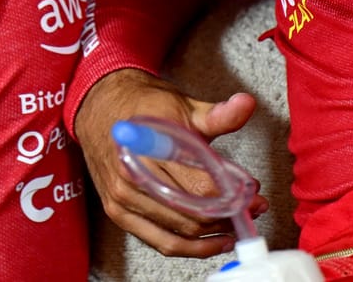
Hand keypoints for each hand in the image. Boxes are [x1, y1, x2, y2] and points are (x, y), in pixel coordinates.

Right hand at [72, 68, 265, 258]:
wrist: (100, 106)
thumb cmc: (142, 105)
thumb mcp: (183, 105)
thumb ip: (218, 114)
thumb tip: (246, 105)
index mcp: (147, 148)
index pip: (198, 186)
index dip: (231, 194)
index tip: (252, 191)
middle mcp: (131, 178)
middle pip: (190, 213)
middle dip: (227, 215)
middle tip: (251, 208)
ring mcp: (122, 199)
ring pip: (178, 232)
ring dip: (212, 234)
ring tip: (235, 225)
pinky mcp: (119, 213)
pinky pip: (159, 241)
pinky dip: (189, 247)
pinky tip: (211, 242)